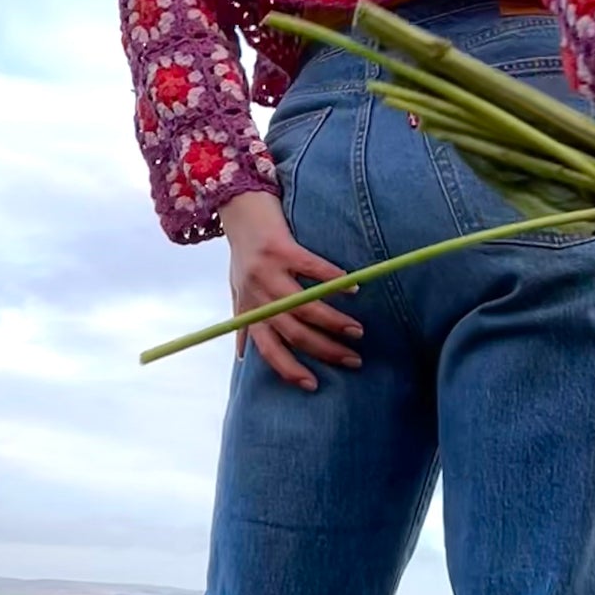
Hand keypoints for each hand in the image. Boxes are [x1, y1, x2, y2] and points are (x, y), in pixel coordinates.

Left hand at [219, 190, 362, 391]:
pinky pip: (311, 268)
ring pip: (304, 306)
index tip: (314, 385)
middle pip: (293, 332)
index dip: (289, 369)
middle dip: (325, 349)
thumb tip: (242, 357)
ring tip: (358, 330)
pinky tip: (354, 287)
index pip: (269, 349)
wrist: (237, 209)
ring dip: (334, 321)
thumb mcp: (237, 291)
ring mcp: (267, 272)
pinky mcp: (280, 248)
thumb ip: (244, 322)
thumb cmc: (243, 252)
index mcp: (249, 309)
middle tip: (353, 359)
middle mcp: (257, 294)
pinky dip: (333, 279)